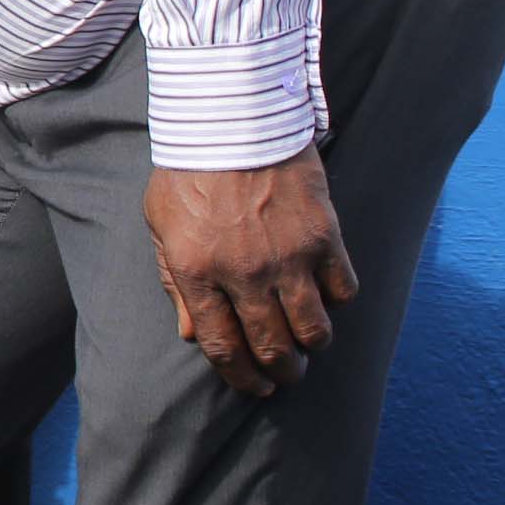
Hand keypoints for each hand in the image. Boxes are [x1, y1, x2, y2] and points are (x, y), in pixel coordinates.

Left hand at [144, 150, 352, 397]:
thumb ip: (174, 281)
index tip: (253, 386)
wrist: (232, 119)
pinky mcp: (323, 236)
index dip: (239, 375)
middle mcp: (243, 273)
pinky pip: (342, 289)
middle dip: (281, 371)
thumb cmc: (189, 172)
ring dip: (312, 345)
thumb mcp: (162, 226)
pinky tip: (327, 298)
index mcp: (196, 272)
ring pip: (313, 328)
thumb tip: (190, 334)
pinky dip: (337, 302)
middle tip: (286, 374)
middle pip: (271, 346)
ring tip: (308, 344)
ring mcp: (287, 257)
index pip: (221, 346)